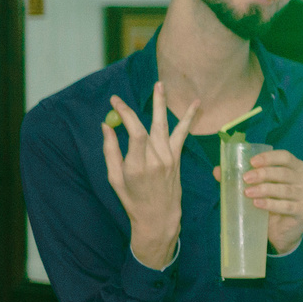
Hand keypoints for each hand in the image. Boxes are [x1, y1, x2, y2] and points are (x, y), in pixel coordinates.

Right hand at [101, 84, 199, 267]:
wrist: (159, 216)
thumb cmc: (132, 199)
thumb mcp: (114, 178)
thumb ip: (110, 151)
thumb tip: (106, 126)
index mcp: (136, 166)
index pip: (134, 133)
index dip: (125, 114)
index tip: (115, 101)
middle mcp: (156, 160)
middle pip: (149, 126)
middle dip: (140, 106)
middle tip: (128, 92)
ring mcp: (170, 158)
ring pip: (166, 125)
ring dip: (162, 103)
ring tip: (161, 85)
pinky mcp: (177, 158)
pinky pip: (182, 133)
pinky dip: (189, 118)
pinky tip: (196, 104)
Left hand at [233, 148, 302, 255]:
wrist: (280, 232)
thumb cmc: (270, 204)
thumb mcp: (257, 188)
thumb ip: (240, 178)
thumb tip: (217, 170)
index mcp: (297, 167)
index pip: (286, 157)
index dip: (269, 158)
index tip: (252, 162)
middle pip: (285, 173)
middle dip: (263, 174)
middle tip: (245, 179)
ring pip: (286, 189)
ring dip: (265, 189)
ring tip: (247, 192)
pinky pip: (289, 206)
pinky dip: (272, 204)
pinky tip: (258, 204)